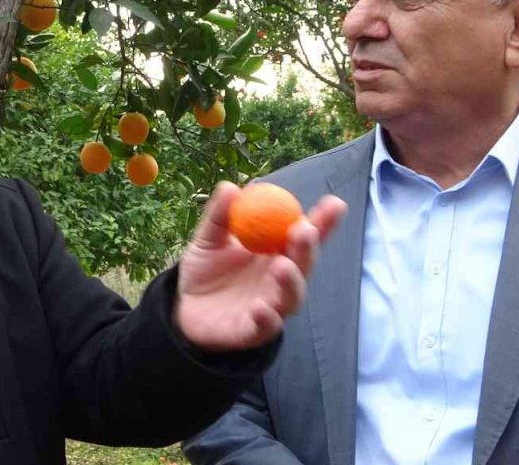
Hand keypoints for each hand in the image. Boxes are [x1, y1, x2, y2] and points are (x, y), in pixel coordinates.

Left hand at [174, 181, 346, 351]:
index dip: (322, 221)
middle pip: (303, 264)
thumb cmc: (205, 270)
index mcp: (275, 252)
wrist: (184, 308)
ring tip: (283, 266)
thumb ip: (219, 216)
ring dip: (291, 282)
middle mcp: (280, 279)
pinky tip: (261, 308)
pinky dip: (266, 318)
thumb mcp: (208, 239)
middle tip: (304, 229)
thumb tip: (230, 187)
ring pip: (291, 297)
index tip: (334, 203)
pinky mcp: (255, 331)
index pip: (304, 235)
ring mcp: (272, 306)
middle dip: (308, 247)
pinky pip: (266, 327)